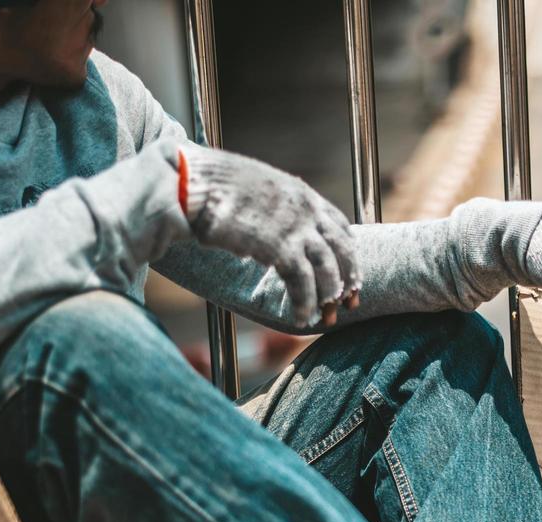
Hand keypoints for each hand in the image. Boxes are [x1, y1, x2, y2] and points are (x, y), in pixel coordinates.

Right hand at [179, 145, 359, 326]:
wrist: (192, 181)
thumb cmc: (211, 184)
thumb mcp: (254, 188)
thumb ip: (272, 207)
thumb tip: (266, 228)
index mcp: (301, 193)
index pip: (339, 225)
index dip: (346, 252)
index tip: (349, 271)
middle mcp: (306, 209)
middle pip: (342, 250)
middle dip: (349, 279)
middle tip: (349, 303)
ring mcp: (296, 228)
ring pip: (327, 270)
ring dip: (328, 298)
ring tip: (325, 318)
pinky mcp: (279, 247)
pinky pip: (302, 283)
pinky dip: (304, 304)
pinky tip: (299, 319)